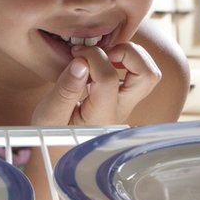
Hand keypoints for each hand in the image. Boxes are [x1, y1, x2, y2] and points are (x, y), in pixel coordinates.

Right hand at [31, 42, 161, 126]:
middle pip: (147, 75)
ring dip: (130, 55)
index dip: (93, 58)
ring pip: (149, 73)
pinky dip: (127, 59)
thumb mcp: (49, 115)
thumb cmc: (54, 132)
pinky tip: (105, 60)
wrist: (62, 146)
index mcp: (101, 116)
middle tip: (103, 52)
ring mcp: (127, 104)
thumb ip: (65, 90)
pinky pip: (140, 73)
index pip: (108, 79)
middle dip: (127, 53)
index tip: (77, 55)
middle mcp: (121, 110)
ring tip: (105, 55)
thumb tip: (81, 63)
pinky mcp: (126, 97)